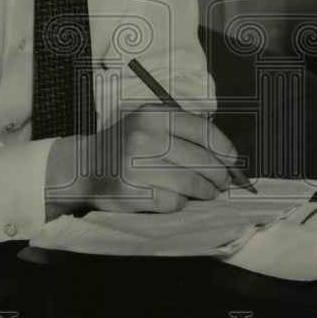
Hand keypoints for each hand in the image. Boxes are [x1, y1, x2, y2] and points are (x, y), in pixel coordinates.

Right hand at [44, 104, 239, 218]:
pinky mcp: (133, 192)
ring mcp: (137, 166)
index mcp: (153, 115)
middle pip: (201, 160)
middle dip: (219, 175)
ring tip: (207, 192)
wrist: (84, 166)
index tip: (232, 161)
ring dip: (205, 192)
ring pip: (191, 183)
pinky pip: (173, 201)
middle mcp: (145, 137)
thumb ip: (181, 131)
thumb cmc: (125, 145)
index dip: (224, 148)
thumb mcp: (148, 123)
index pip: (202, 130)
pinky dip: (180, 202)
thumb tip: (225, 155)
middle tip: (224, 183)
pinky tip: (174, 197)